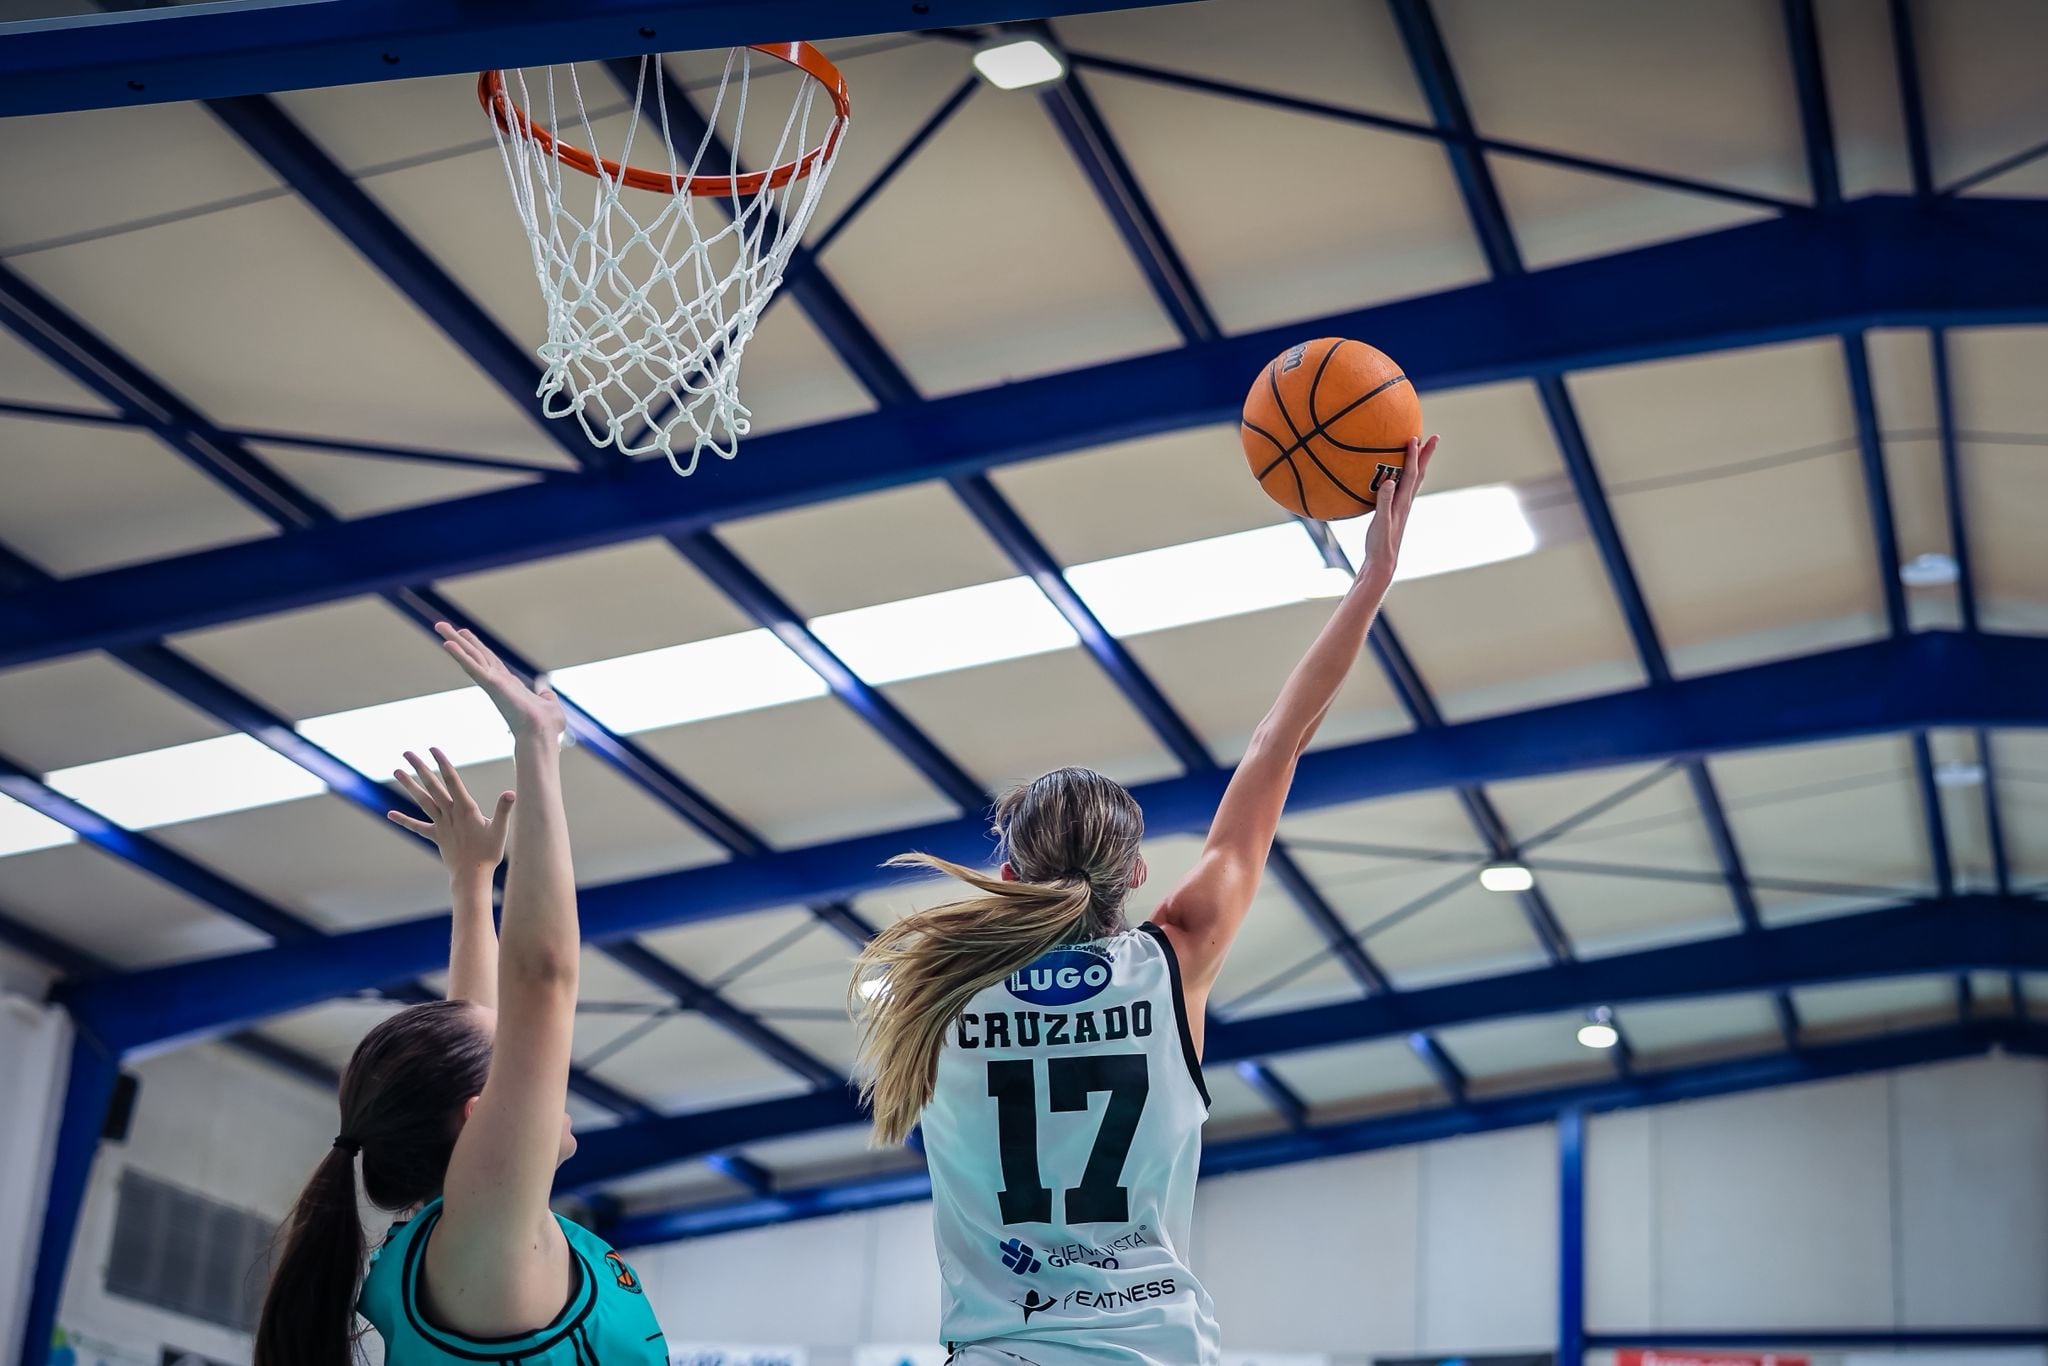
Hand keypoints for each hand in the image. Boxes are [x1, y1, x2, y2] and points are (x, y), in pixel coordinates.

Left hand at [389, 746, 514, 878]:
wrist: (472, 876)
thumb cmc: (489, 853)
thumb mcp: (501, 830)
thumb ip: (504, 810)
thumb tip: (511, 793)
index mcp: (465, 809)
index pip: (452, 781)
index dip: (443, 763)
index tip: (433, 749)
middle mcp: (450, 813)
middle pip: (432, 786)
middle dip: (420, 768)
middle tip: (407, 752)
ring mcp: (441, 825)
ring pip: (422, 800)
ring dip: (409, 785)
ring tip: (396, 771)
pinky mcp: (436, 836)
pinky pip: (417, 826)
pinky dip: (404, 820)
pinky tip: (390, 814)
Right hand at [436, 621, 564, 740]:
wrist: (543, 734)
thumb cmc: (546, 726)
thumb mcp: (548, 703)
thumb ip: (545, 695)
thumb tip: (545, 691)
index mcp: (508, 684)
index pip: (489, 661)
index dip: (477, 646)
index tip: (465, 633)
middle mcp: (497, 681)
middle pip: (475, 654)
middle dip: (459, 639)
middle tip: (442, 626)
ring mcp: (493, 683)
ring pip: (471, 657)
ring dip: (454, 641)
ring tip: (440, 626)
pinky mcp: (492, 685)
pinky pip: (473, 667)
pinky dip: (460, 656)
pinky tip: (448, 644)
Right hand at [1360, 434, 1437, 576]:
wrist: (1383, 561)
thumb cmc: (1381, 543)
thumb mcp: (1380, 522)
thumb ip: (1384, 501)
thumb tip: (1389, 480)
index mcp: (1402, 501)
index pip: (1411, 474)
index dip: (1413, 455)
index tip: (1414, 437)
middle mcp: (1406, 501)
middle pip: (1420, 473)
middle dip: (1426, 455)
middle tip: (1434, 438)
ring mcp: (1402, 506)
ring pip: (1415, 480)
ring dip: (1420, 463)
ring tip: (1421, 450)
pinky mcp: (1396, 511)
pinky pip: (1405, 487)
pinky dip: (1407, 475)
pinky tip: (1399, 475)